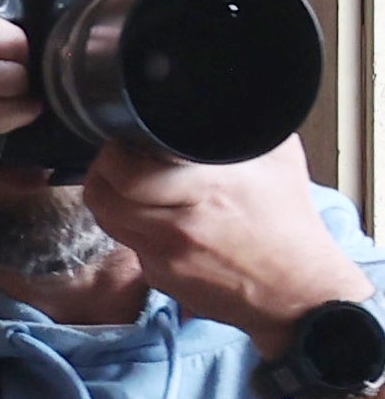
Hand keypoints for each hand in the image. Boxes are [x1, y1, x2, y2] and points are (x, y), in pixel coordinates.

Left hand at [80, 140, 365, 347]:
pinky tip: (157, 219)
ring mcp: (164, 256)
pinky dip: (135, 229)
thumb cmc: (289, 222)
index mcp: (208, 190)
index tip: (124, 141)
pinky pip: (130, 246)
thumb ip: (237, 131)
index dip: (116, 153)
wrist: (296, 290)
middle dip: (102, 173)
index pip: (128, 173)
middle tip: (115, 160)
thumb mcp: (276, 161)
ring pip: (109, 221)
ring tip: (129, 185)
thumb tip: (206, 108)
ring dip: (112, 200)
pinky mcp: (159, 279)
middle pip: (104, 197)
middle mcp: (178, 225)